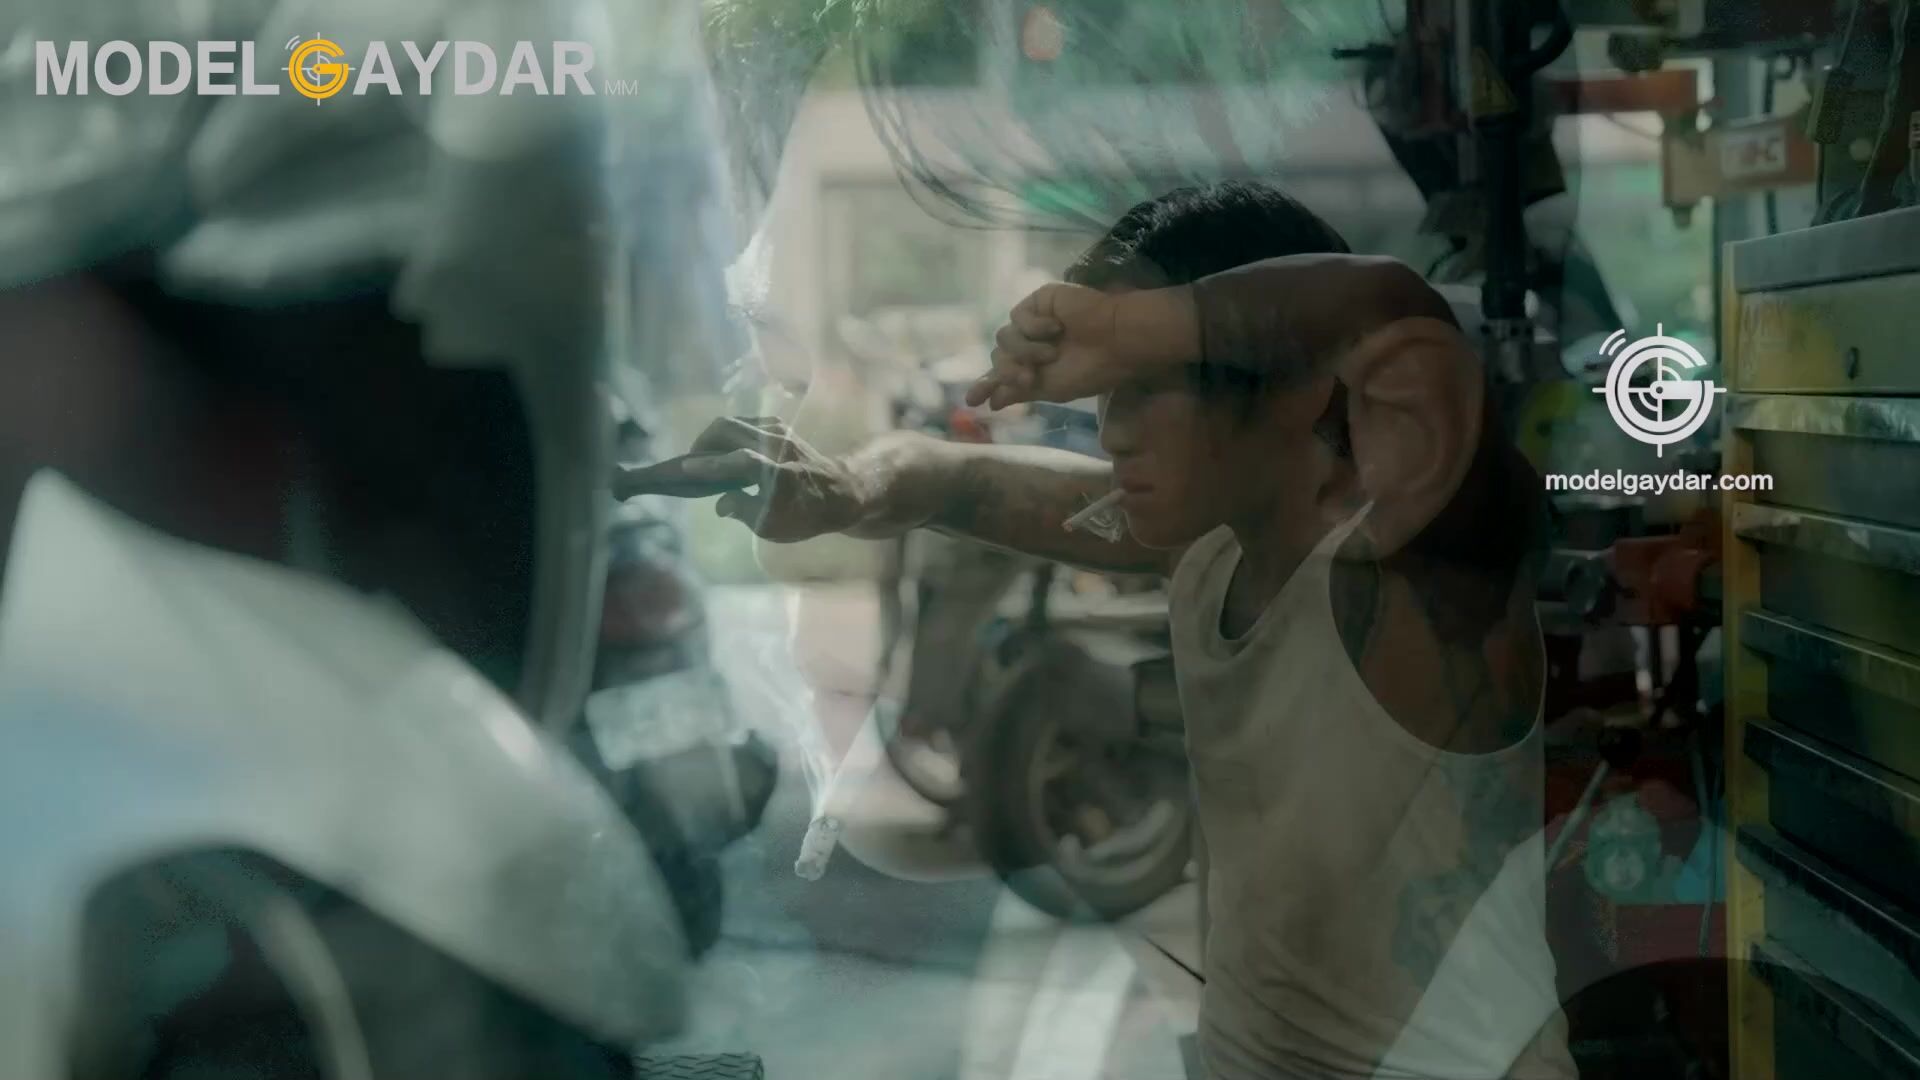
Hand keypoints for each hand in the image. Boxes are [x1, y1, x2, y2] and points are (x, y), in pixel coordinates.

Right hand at [613, 417, 868, 541]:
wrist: (841, 492)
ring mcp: (779, 432)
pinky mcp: (780, 428)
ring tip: (705, 454)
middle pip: (728, 427)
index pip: (735, 461)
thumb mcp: (772, 527)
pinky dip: (730, 433)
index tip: (685, 467)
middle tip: (691, 461)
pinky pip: (746, 423)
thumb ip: (742, 511)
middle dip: (702, 442)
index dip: (708, 464)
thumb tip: (720, 504)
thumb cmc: (805, 515)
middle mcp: (776, 446)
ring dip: (715, 435)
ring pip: (735, 421)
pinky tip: (725, 448)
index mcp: (775, 472)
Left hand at [968, 283, 1129, 409]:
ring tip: (1051, 353)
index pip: (1001, 374)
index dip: (986, 385)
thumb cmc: (1091, 370)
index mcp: (1035, 367)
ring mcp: (1034, 322)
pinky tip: (1056, 328)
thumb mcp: (1052, 390)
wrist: (1116, 342)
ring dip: (1025, 350)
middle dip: (1009, 371)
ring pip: (1004, 339)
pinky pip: (1017, 316)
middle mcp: (1031, 344)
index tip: (972, 402)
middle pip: (998, 357)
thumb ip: (1020, 392)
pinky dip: (1034, 326)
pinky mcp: (1039, 301)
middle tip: (1030, 378)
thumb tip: (992, 403)